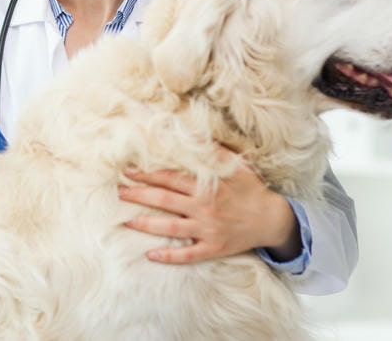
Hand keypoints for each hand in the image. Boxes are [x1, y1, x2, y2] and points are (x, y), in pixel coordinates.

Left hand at [118, 146, 300, 264]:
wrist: (271, 219)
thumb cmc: (252, 190)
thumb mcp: (238, 166)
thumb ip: (216, 152)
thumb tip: (196, 135)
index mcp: (207, 186)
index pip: (171, 179)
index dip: (149, 174)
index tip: (130, 170)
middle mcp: (204, 208)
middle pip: (165, 200)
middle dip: (140, 195)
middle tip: (119, 192)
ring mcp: (207, 230)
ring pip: (171, 228)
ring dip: (147, 224)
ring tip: (127, 221)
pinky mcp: (213, 248)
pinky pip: (187, 255)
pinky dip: (169, 256)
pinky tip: (150, 255)